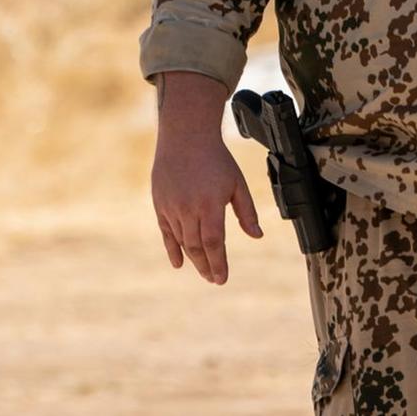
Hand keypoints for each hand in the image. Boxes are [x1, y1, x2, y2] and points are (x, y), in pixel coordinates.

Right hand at [152, 128, 263, 285]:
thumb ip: (247, 211)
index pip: (214, 243)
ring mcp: (171, 206)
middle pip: (196, 247)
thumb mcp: (237, 183)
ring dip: (193, 258)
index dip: (218, 264)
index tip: (222, 279)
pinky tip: (179, 263)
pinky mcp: (160, 203)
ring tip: (203, 269)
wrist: (185, 136)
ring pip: (181, 241)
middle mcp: (188, 208)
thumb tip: (257, 236)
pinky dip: (172, 249)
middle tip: (214, 279)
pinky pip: (166, 232)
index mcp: (210, 204)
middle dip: (206, 266)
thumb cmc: (216, 159)